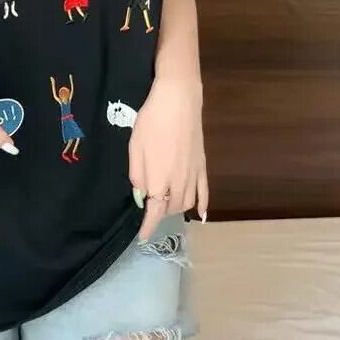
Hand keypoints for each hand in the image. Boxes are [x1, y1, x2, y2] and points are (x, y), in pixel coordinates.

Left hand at [129, 77, 207, 239]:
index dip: (148, 227)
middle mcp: (178, 183)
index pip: (154, 212)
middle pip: (171, 209)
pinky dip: (203, 206)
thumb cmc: (151, 121)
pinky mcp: (203, 165)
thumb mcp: (135, 147)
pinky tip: (202, 215)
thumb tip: (141, 196)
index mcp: (159, 180)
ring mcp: (194, 175)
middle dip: (160, 214)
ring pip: (187, 203)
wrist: (178, 101)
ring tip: (166, 206)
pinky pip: (205, 192)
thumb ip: (137, 175)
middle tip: (150, 210)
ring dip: (176, 209)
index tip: (142, 237)